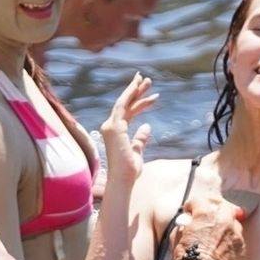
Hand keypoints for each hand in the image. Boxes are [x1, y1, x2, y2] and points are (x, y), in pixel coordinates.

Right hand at [100, 72, 157, 187]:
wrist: (122, 180)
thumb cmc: (129, 171)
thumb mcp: (137, 152)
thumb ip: (140, 139)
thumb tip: (147, 126)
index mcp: (115, 133)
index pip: (127, 113)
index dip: (138, 102)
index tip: (149, 94)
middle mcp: (109, 127)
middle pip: (124, 104)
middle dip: (135, 90)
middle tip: (146, 79)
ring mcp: (110, 126)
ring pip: (123, 102)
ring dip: (135, 90)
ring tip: (147, 80)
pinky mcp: (114, 127)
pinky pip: (123, 106)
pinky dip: (131, 96)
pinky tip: (141, 88)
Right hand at [171, 193, 246, 259]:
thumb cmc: (186, 257)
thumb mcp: (177, 236)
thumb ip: (185, 225)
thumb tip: (187, 224)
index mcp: (206, 213)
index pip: (199, 201)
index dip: (192, 206)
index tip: (190, 211)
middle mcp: (224, 219)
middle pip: (222, 207)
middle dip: (214, 211)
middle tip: (207, 219)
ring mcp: (235, 233)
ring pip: (233, 223)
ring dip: (225, 226)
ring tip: (216, 236)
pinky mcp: (241, 247)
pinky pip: (237, 239)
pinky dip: (230, 241)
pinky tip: (221, 249)